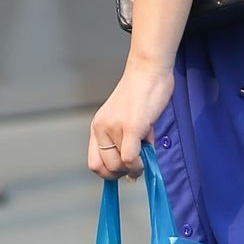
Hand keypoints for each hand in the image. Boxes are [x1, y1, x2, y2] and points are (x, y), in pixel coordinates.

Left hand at [87, 58, 173, 176]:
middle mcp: (101, 128)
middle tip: (137, 164)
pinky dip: (139, 163)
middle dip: (123, 173)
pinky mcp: (131, 128)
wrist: (149, 70)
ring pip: (119, 165)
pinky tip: (148, 152)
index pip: (94, 163)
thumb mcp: (127, 119)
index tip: (124, 171)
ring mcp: (115, 128)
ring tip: (146, 149)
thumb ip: (126, 140)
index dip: (110, 173)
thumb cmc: (142, 92)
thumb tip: (134, 166)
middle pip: (105, 168)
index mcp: (98, 127)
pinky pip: (130, 158)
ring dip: (135, 167)